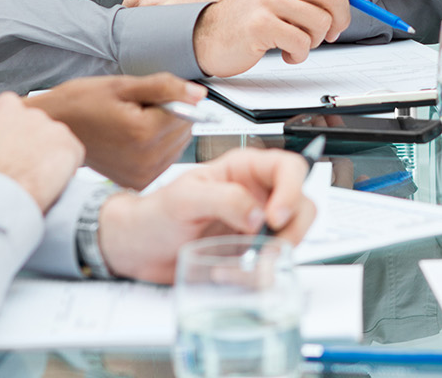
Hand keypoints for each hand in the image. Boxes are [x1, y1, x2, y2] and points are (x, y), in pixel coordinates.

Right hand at [0, 93, 83, 211]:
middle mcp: (8, 105)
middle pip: (14, 121)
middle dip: (13, 140)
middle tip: (6, 168)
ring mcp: (40, 121)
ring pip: (40, 134)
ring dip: (36, 152)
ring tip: (25, 179)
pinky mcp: (65, 140)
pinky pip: (66, 151)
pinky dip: (60, 166)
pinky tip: (46, 183)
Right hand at [27, 74, 201, 188]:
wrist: (54, 129)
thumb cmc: (81, 104)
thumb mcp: (123, 85)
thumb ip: (166, 87)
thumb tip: (198, 94)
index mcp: (143, 134)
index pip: (187, 112)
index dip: (170, 99)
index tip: (146, 98)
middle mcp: (145, 160)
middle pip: (185, 129)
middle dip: (168, 116)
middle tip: (136, 111)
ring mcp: (141, 175)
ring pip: (178, 145)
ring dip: (163, 132)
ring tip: (132, 125)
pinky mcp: (137, 182)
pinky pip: (165, 159)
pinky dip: (157, 147)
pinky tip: (133, 139)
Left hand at [96, 148, 316, 282]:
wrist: (138, 248)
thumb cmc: (156, 213)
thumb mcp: (184, 198)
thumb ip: (224, 199)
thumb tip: (258, 213)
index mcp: (244, 170)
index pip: (288, 168)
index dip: (291, 190)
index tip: (274, 217)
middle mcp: (257, 194)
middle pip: (302, 205)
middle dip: (291, 230)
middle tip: (266, 248)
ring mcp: (257, 225)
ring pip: (293, 236)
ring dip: (274, 255)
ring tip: (243, 263)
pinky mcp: (250, 252)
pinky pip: (271, 264)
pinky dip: (255, 274)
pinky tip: (226, 270)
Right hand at [192, 0, 366, 76]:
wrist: (212, 35)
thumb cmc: (254, 12)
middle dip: (341, 20)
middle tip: (331, 31)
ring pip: (321, 22)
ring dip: (317, 40)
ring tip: (299, 40)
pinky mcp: (259, 24)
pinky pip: (302, 42)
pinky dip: (300, 53)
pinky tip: (287, 50)